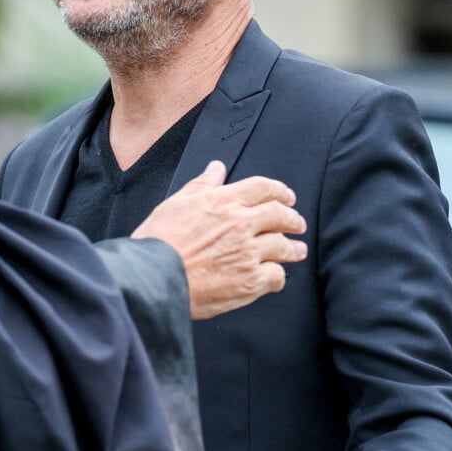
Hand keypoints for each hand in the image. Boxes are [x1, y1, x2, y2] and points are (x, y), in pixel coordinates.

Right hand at [131, 160, 306, 318]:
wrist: (153, 278)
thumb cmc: (159, 241)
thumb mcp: (177, 202)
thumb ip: (202, 184)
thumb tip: (216, 168)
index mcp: (224, 201)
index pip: (263, 188)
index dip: (280, 191)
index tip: (288, 197)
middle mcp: (240, 224)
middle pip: (280, 215)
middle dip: (293, 219)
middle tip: (297, 223)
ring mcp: (247, 253)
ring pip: (283, 247)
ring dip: (293, 248)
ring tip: (297, 250)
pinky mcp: (249, 282)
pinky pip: (276, 276)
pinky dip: (278, 276)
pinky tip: (275, 277)